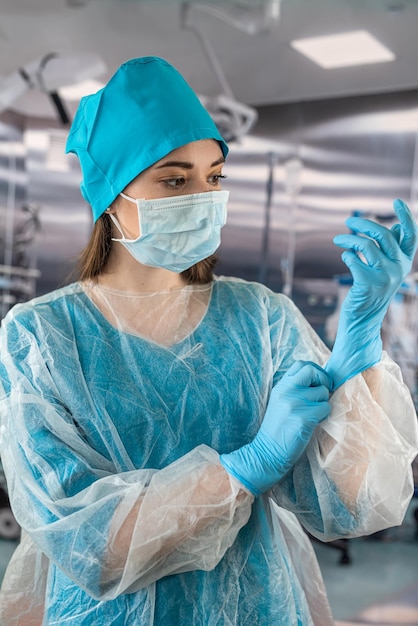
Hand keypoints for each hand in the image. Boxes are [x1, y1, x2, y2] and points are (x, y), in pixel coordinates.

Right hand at [220, 361, 331, 495]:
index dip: (315, 371)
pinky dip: (324, 415)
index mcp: (281, 387)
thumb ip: (294, 390)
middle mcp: (286, 391)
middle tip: (324, 393)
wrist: (267, 452)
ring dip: (324, 403)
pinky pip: (325, 408)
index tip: (318, 382)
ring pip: (323, 392)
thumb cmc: (277, 430)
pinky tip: (314, 423)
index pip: (301, 365)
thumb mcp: (280, 403)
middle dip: (324, 380)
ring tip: (314, 414)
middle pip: (313, 372)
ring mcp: (294, 404)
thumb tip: (318, 381)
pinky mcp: (303, 418)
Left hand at [326, 199, 417, 388]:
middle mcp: (399, 268)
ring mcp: (385, 276)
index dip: (406, 217)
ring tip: (338, 239)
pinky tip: (345, 258)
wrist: (362, 322)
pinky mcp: (368, 283)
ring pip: (365, 245)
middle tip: (348, 221)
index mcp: (405, 262)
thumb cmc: (370, 292)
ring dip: (348, 239)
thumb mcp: (386, 270)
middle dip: (363, 224)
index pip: (411, 235)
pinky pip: (353, 259)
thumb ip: (390, 250)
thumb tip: (394, 227)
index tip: (396, 201)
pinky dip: (346, 255)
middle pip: (382, 234)